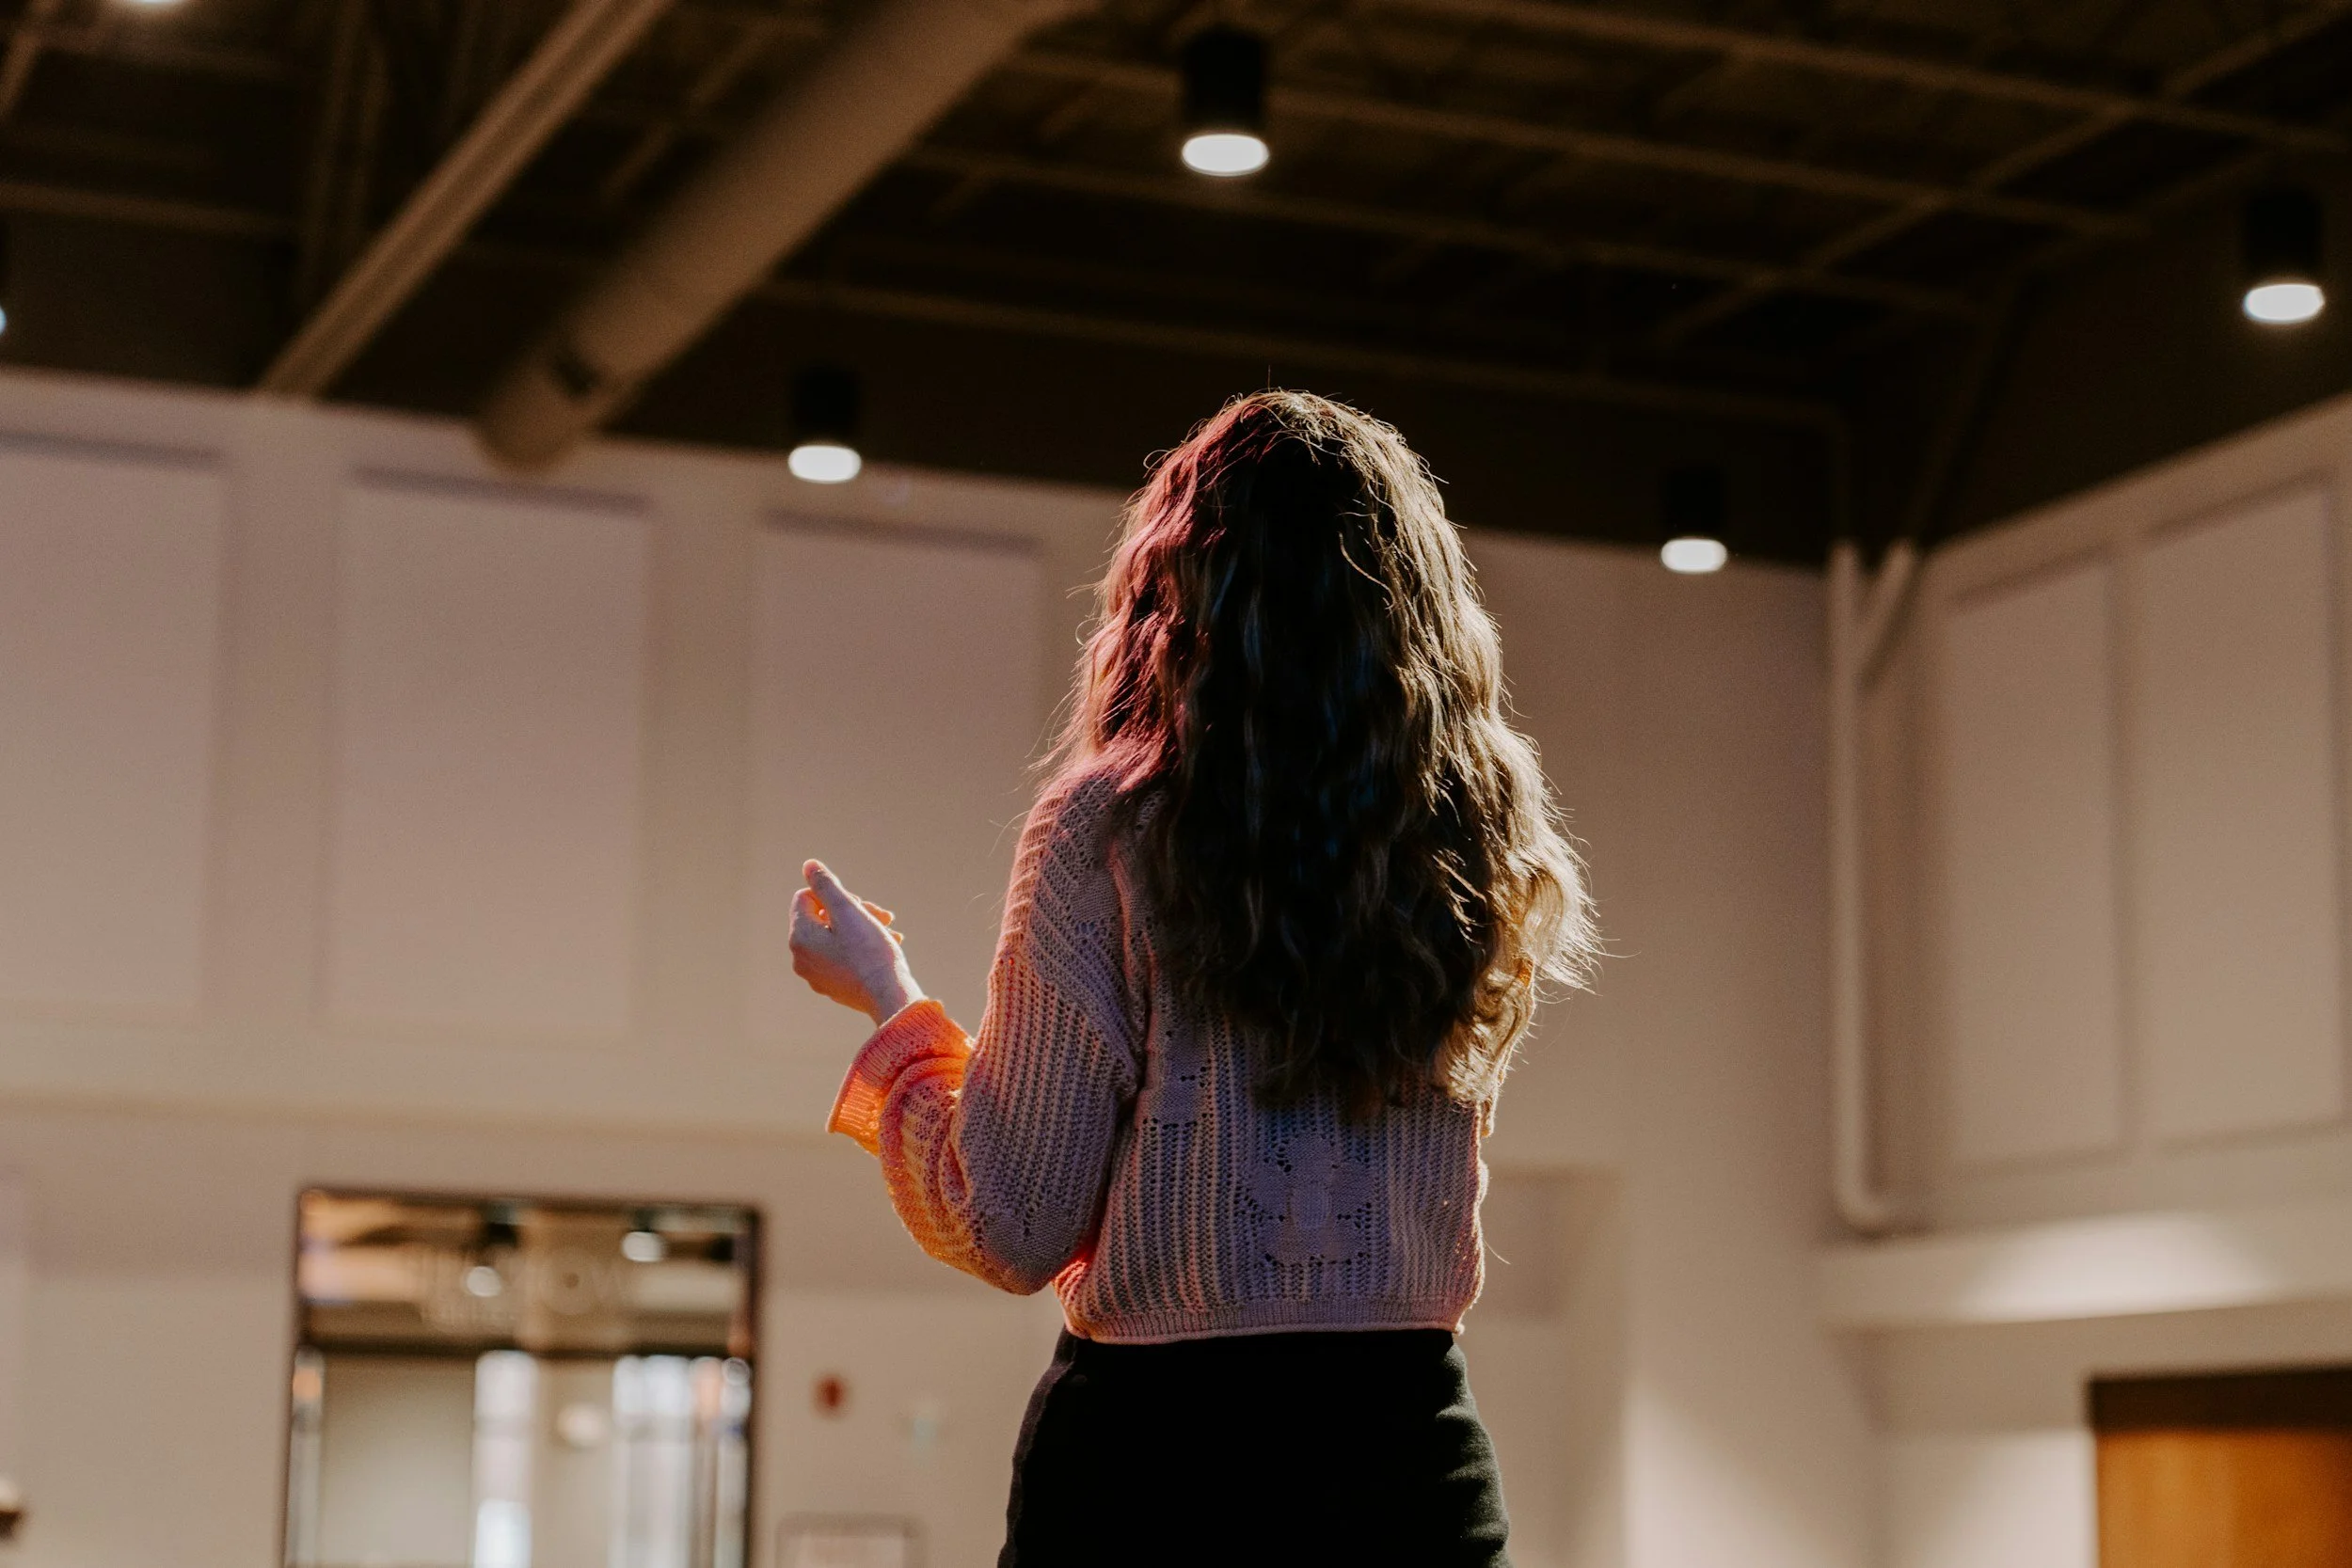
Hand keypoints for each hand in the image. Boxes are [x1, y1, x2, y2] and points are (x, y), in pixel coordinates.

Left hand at [789, 861, 924, 1024]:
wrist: (889, 997)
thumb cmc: (870, 952)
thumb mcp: (848, 911)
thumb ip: (826, 885)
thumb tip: (808, 865)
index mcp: (800, 937)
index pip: (807, 898)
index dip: (835, 894)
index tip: (859, 904)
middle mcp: (801, 958)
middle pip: (822, 918)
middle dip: (854, 911)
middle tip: (884, 916)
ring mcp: (816, 975)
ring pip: (835, 937)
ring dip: (863, 927)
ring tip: (892, 931)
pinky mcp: (833, 986)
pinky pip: (842, 957)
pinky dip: (861, 948)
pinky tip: (887, 947)